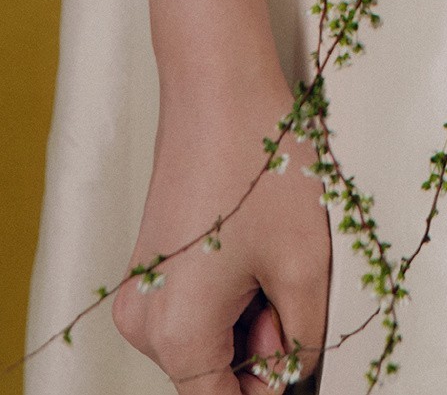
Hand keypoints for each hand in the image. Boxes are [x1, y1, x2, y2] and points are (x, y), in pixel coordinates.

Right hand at [111, 68, 330, 391]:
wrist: (217, 81)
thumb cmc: (257, 160)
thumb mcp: (304, 264)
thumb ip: (302, 342)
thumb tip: (290, 375)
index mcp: (176, 336)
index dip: (272, 385)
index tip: (295, 341)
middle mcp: (144, 322)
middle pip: (218, 372)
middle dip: (265, 339)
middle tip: (287, 276)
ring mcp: (142, 292)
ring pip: (211, 337)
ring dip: (251, 310)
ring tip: (269, 248)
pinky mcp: (151, 265)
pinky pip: (198, 305)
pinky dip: (233, 288)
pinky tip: (251, 239)